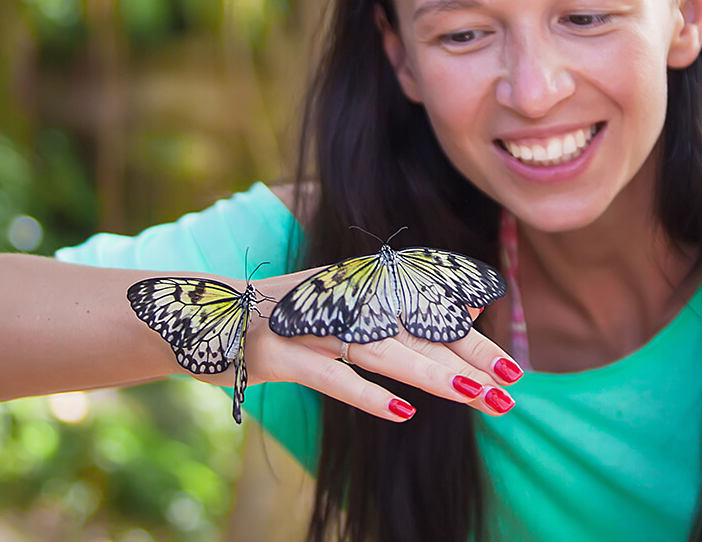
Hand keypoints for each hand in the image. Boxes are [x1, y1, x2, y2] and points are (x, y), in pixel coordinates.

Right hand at [190, 269, 522, 421]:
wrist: (190, 316)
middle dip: (466, 360)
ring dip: (431, 374)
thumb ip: (401, 307)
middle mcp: (335, 302)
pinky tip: (402, 413)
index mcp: (354, 288)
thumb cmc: (277, 317)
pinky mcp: (274, 355)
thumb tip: (467, 308)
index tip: (512, 370)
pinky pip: (328, 376)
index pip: (424, 314)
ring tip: (475, 396)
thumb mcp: (340, 304)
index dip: (470, 340)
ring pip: (380, 351)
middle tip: (510, 390)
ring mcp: (304, 327)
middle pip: (413, 332)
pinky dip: (365, 393)